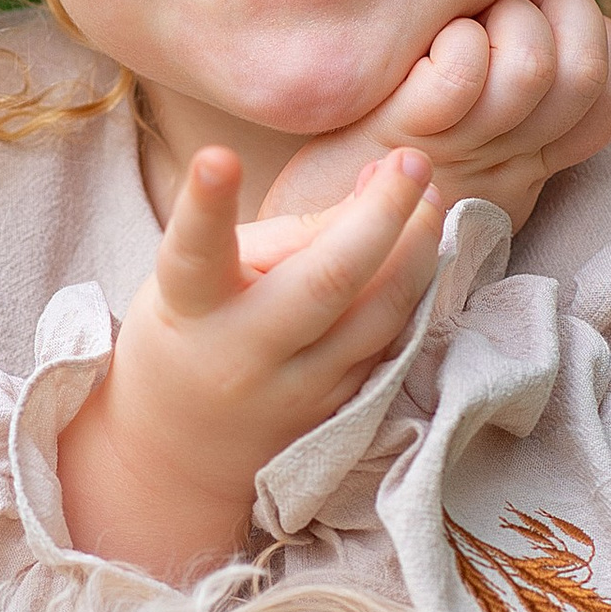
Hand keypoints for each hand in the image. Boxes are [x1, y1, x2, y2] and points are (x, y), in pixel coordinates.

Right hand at [56, 146, 443, 578]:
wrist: (182, 455)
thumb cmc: (192, 333)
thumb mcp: (202, 278)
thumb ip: (283, 233)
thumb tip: (377, 185)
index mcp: (191, 307)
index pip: (196, 252)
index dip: (206, 206)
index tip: (217, 157)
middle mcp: (244, 353)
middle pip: (327, 282)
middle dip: (381, 215)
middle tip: (411, 161)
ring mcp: (299, 390)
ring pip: (379, 315)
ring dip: (417, 248)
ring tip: (428, 194)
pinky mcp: (339, 410)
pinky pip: (390, 341)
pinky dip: (413, 288)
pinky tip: (423, 247)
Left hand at [259, 0, 610, 234]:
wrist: (297, 272)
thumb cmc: (364, 191)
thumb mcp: (454, 161)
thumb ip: (496, 112)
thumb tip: (525, 31)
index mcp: (526, 163)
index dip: (601, 41)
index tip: (547, 21)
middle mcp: (507, 162)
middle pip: (583, 71)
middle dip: (561, 11)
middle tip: (508, 5)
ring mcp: (459, 153)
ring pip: (533, 66)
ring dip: (505, 20)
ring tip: (464, 26)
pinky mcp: (404, 140)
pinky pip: (463, 74)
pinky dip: (455, 43)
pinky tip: (425, 54)